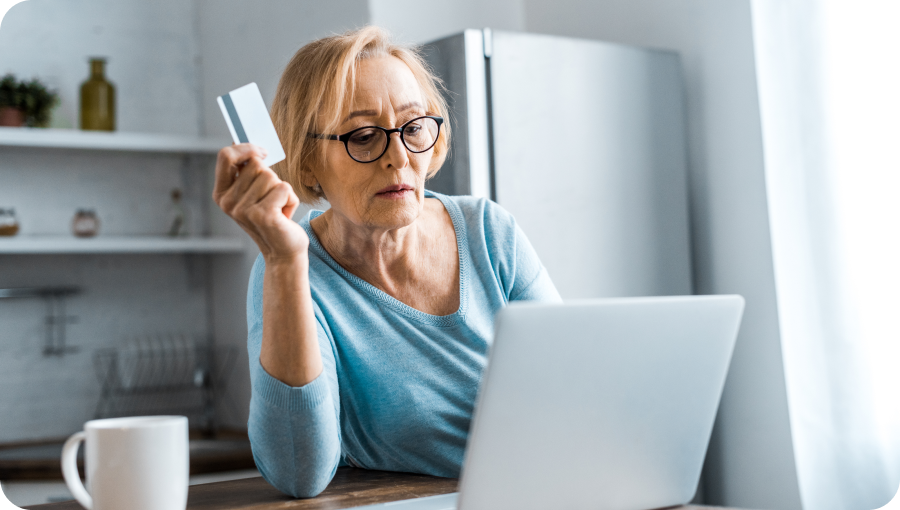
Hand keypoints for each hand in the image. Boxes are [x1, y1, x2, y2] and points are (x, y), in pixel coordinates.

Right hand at [213, 144, 308, 262]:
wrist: (283, 252)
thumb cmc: (271, 218)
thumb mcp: (252, 194)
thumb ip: (246, 172)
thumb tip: (245, 144)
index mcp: (221, 194)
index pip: (226, 156)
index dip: (246, 148)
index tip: (262, 152)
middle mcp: (228, 203)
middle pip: (256, 164)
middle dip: (271, 178)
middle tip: (271, 200)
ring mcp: (244, 210)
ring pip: (271, 176)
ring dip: (282, 190)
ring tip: (278, 209)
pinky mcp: (263, 215)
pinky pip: (284, 188)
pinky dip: (291, 199)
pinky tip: (285, 216)